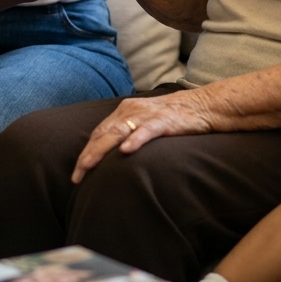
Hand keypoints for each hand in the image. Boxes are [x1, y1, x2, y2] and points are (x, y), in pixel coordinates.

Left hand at [71, 88, 213, 183]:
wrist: (203, 105)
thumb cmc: (173, 117)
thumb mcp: (146, 122)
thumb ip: (129, 132)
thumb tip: (113, 154)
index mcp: (125, 110)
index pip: (99, 132)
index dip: (86, 150)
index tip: (77, 171)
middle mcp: (132, 110)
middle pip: (103, 134)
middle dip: (88, 155)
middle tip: (76, 176)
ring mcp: (147, 115)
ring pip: (118, 132)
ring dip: (101, 150)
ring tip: (88, 165)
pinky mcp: (164, 121)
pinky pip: (146, 131)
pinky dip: (135, 140)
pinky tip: (125, 151)